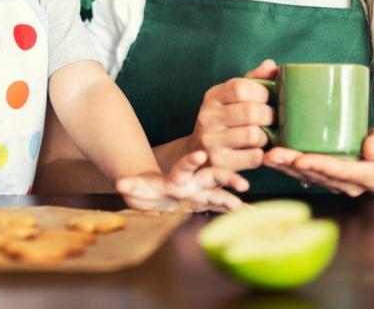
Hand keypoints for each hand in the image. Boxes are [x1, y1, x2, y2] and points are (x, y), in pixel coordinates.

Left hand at [115, 150, 248, 212]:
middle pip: (212, 175)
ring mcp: (203, 192)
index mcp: (178, 176)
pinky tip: (252, 217)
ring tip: (247, 206)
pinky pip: (224, 207)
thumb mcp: (138, 187)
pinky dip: (237, 212)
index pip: (186, 166)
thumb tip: (121, 182)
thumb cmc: (148, 188)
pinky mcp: (207, 203)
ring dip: (234, 197)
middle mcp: (194, 181)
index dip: (192, 161)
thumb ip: (132, 184)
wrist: (156, 192)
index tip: (200, 156)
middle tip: (241, 183)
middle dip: (226, 177)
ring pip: (222, 191)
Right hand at [188, 59, 277, 170]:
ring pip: (254, 135)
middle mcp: (207, 116)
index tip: (267, 99)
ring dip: (265, 137)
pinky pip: (254, 157)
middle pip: (252, 112)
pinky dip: (260, 154)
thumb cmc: (224, 121)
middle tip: (273, 120)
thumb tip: (271, 65)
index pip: (241, 87)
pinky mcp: (219, 163)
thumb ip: (253, 80)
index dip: (262, 93)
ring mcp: (210, 141)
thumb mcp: (232, 98)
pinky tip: (254, 150)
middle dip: (270, 116)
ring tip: (262, 136)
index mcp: (213, 96)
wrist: (198, 154)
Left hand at [263, 124, 373, 196]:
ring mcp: (334, 182)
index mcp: (366, 175)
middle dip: (293, 165)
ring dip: (285, 167)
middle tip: (272, 154)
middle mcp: (347, 184)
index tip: (301, 159)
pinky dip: (286, 166)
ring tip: (266, 155)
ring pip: (306, 176)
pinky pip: (303, 174)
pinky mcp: (324, 177)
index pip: (341, 171)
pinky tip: (270, 157)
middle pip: (317, 174)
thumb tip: (370, 149)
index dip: (320, 165)